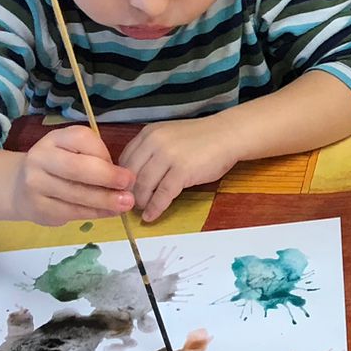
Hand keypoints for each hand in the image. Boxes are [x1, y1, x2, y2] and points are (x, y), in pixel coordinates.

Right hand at [11, 127, 135, 226]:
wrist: (19, 188)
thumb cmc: (58, 167)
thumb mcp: (73, 153)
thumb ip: (95, 160)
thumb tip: (125, 181)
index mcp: (54, 138)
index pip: (81, 139)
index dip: (104, 153)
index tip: (123, 167)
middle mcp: (40, 157)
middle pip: (77, 167)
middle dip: (107, 176)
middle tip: (129, 184)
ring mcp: (36, 184)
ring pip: (75, 193)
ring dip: (105, 200)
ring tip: (125, 204)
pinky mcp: (38, 208)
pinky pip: (71, 212)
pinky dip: (94, 213)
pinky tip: (109, 213)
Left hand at [119, 115, 244, 221]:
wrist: (227, 135)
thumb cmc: (201, 139)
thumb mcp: (169, 137)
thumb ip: (152, 151)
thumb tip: (136, 176)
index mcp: (149, 134)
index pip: (124, 159)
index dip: (122, 179)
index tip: (124, 191)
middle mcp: (154, 142)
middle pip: (131, 174)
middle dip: (129, 193)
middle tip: (130, 204)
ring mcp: (168, 156)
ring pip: (144, 185)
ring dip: (141, 202)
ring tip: (141, 210)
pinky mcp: (182, 171)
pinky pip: (162, 194)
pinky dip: (155, 208)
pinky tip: (151, 216)